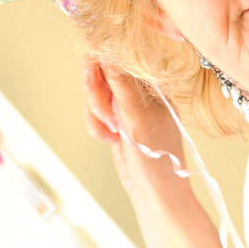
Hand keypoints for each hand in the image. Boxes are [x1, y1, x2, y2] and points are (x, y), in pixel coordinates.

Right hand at [82, 54, 185, 182]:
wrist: (153, 192)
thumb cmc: (157, 157)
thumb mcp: (138, 118)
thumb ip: (122, 86)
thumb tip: (108, 55)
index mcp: (153, 84)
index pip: (123, 58)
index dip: (103, 61)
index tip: (91, 69)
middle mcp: (140, 91)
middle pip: (104, 74)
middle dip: (99, 95)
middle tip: (107, 115)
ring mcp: (126, 106)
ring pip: (96, 94)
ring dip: (98, 114)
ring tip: (113, 132)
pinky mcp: (115, 121)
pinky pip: (93, 113)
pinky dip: (96, 126)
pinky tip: (110, 140)